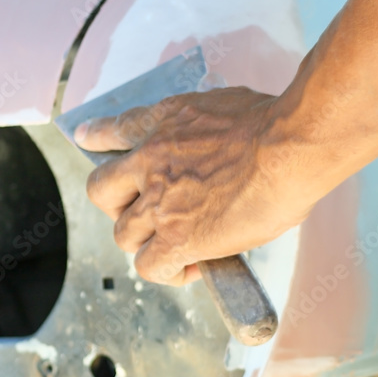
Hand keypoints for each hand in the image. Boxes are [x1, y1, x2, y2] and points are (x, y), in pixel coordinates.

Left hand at [75, 87, 317, 285]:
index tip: (87, 139)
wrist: (290, 144)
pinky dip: (170, 272)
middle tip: (146, 214)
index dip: (98, 138)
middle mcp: (150, 161)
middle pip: (101, 190)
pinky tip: (194, 267)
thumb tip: (213, 148)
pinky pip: (151, 266)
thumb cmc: (275, 123)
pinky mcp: (178, 237)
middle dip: (118, 205)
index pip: (115, 130)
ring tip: (176, 247)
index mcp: (163, 123)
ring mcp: (160, 202)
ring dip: (146, 243)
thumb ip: (200, 127)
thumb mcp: (222, 104)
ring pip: (123, 235)